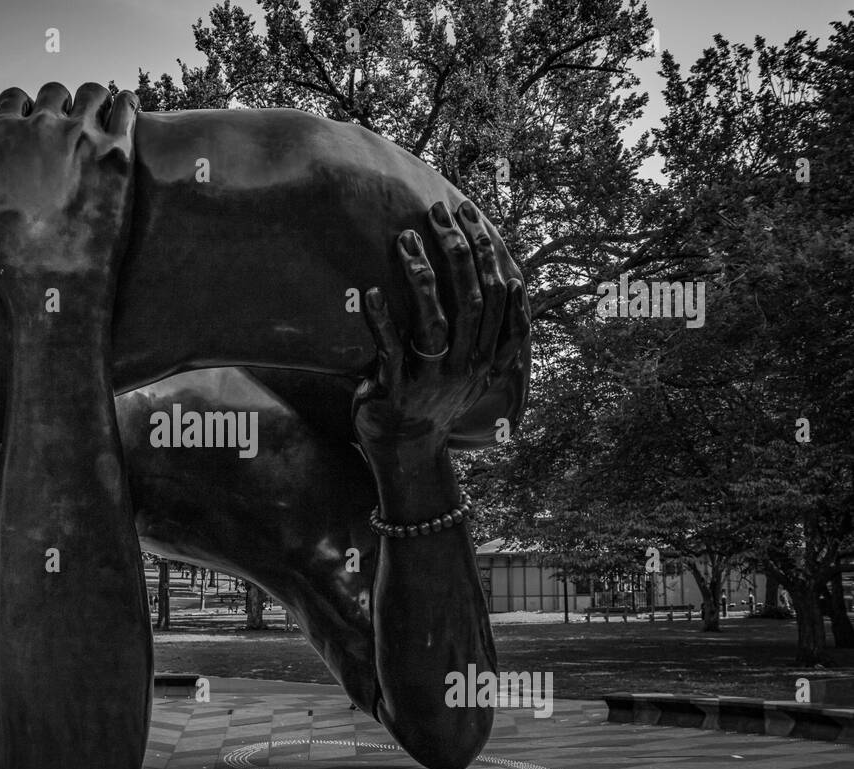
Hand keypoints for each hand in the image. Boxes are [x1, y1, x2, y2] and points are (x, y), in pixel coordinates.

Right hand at [0, 82, 138, 318]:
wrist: (55, 284)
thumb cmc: (2, 252)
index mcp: (4, 133)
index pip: (14, 98)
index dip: (21, 110)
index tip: (32, 125)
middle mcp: (43, 126)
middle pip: (54, 92)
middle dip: (58, 105)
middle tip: (66, 127)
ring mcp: (83, 137)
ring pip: (92, 92)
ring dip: (93, 100)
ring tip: (97, 118)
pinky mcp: (118, 154)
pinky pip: (126, 107)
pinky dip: (126, 103)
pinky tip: (126, 111)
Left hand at [351, 200, 529, 458]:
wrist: (408, 454)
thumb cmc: (432, 400)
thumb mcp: (472, 370)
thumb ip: (484, 332)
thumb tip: (495, 278)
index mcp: (489, 357)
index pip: (501, 294)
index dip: (488, 250)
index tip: (470, 214)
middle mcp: (468, 366)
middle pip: (473, 298)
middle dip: (458, 249)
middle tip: (437, 211)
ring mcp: (435, 380)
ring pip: (437, 320)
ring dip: (421, 275)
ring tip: (404, 238)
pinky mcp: (399, 392)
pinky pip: (392, 350)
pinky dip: (381, 321)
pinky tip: (370, 293)